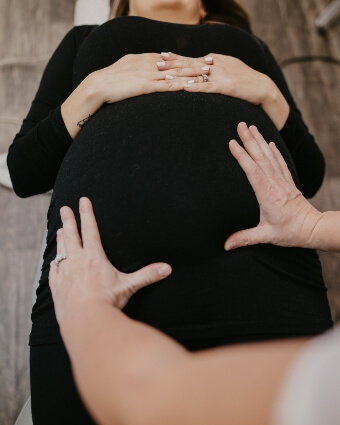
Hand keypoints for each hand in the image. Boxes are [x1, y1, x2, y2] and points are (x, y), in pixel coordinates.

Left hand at [49, 197, 171, 328]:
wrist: (85, 319)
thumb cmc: (107, 301)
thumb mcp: (129, 285)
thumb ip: (147, 275)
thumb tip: (167, 268)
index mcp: (94, 256)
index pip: (90, 229)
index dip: (87, 213)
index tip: (83, 201)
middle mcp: (77, 260)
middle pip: (71, 235)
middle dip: (68, 220)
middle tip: (64, 208)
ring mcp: (65, 272)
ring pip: (61, 250)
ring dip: (61, 239)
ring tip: (59, 230)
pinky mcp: (58, 286)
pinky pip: (54, 271)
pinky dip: (54, 264)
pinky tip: (54, 262)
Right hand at [94, 52, 208, 103]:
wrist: (99, 84)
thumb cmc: (111, 78)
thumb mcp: (128, 66)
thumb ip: (141, 65)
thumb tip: (152, 66)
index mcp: (146, 59)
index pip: (171, 58)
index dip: (186, 59)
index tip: (199, 59)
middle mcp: (150, 64)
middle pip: (177, 63)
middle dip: (195, 63)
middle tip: (210, 63)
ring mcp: (149, 74)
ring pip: (175, 73)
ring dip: (192, 73)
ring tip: (207, 73)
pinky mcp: (146, 86)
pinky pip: (167, 86)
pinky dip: (180, 85)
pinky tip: (191, 86)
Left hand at [160, 52, 288, 129]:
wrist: (263, 88)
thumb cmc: (246, 80)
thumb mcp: (230, 68)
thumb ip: (216, 64)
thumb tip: (204, 61)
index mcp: (215, 61)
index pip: (191, 58)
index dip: (176, 58)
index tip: (162, 57)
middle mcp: (215, 65)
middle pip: (189, 64)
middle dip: (172, 65)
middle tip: (156, 64)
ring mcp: (220, 75)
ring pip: (195, 75)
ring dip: (179, 75)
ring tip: (163, 76)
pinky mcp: (225, 86)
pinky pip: (207, 87)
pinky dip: (195, 87)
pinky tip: (184, 88)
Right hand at [224, 122, 321, 249]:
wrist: (313, 229)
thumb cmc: (290, 232)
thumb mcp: (266, 236)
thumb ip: (245, 238)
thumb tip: (225, 245)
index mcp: (267, 195)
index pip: (252, 170)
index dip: (242, 156)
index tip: (232, 143)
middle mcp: (275, 184)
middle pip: (261, 157)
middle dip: (250, 139)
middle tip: (240, 124)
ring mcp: (283, 181)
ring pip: (270, 156)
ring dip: (260, 140)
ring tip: (252, 127)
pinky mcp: (288, 182)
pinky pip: (280, 162)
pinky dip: (274, 151)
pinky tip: (270, 143)